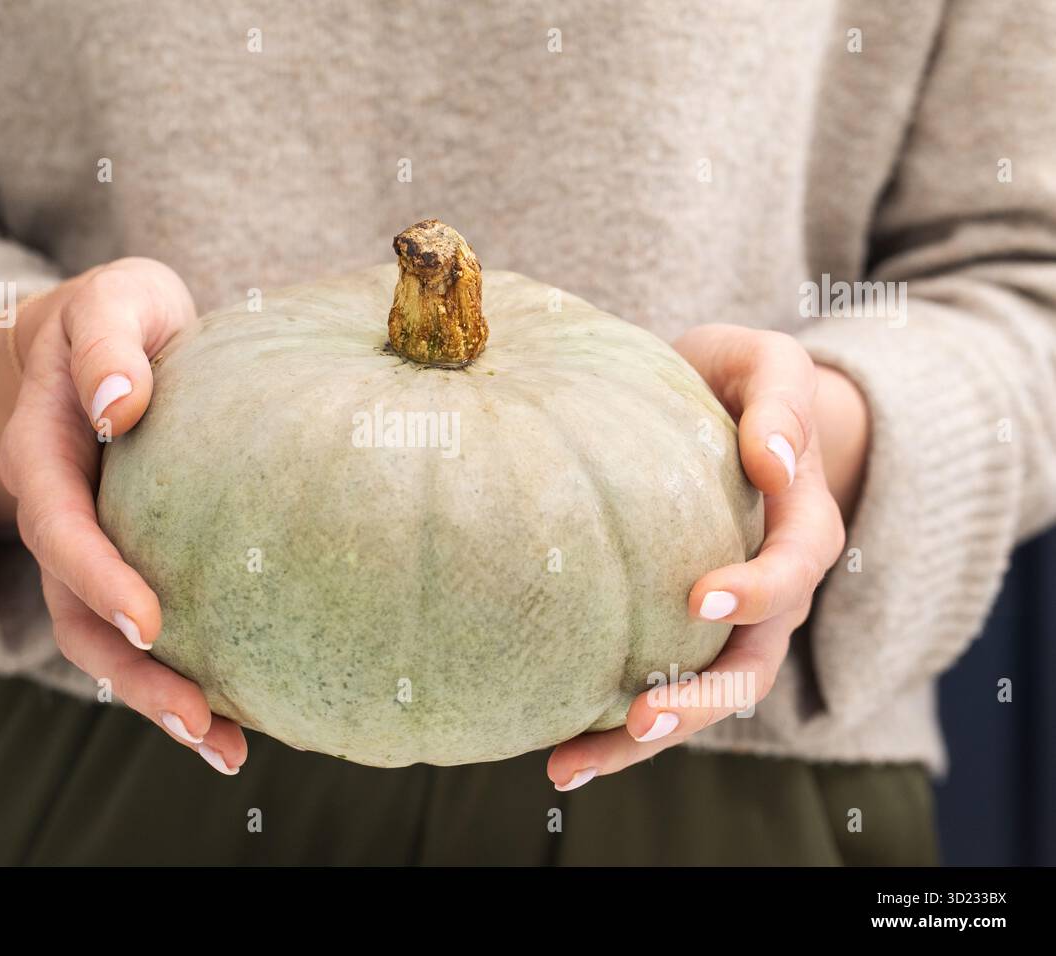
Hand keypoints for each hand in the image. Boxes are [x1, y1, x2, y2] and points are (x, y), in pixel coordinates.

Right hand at [0, 257, 245, 775]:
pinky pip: (146, 626)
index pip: (61, 525)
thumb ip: (105, 346)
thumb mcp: (111, 302)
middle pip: (75, 612)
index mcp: (45, 453)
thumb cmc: (116, 316)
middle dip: (132, 674)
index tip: (150, 620)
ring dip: (158, 697)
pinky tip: (241, 718)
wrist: (105, 337)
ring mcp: (92, 546)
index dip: (97, 576)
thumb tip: (119, 406)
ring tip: (226, 748)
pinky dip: (186, 674)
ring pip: (104, 639)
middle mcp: (61, 513)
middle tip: (198, 721)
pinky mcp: (131, 561)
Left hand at [547, 325, 867, 789]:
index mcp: (800, 526)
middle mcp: (772, 592)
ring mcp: (727, 621)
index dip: (758, 589)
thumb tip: (772, 461)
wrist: (728, 407)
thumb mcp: (768, 362)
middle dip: (698, 703)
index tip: (702, 595)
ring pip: (697, 698)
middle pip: (749, 668)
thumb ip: (779, 399)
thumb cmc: (744, 380)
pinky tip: (552, 750)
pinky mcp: (679, 631)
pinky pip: (655, 685)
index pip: (794, 568)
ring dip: (639, 740)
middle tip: (640, 721)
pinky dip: (609, 725)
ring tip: (567, 768)